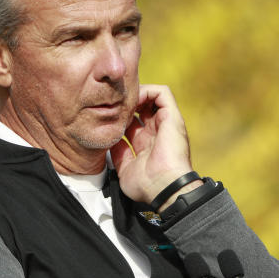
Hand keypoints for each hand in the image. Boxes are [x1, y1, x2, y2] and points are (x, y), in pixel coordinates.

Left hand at [110, 84, 200, 205]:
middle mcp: (156, 131)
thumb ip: (118, 153)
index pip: (132, 122)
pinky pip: (162, 93)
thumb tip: (110, 141)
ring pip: (151, 97)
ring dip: (135, 94)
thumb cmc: (147, 185)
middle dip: (125, 103)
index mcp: (146, 144)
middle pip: (141, 108)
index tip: (105, 117)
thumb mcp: (125, 168)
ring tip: (122, 99)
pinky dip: (147, 90)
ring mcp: (165, 123)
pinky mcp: (172, 116)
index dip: (119, 117)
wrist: (164, 187)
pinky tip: (132, 99)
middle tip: (111, 104)